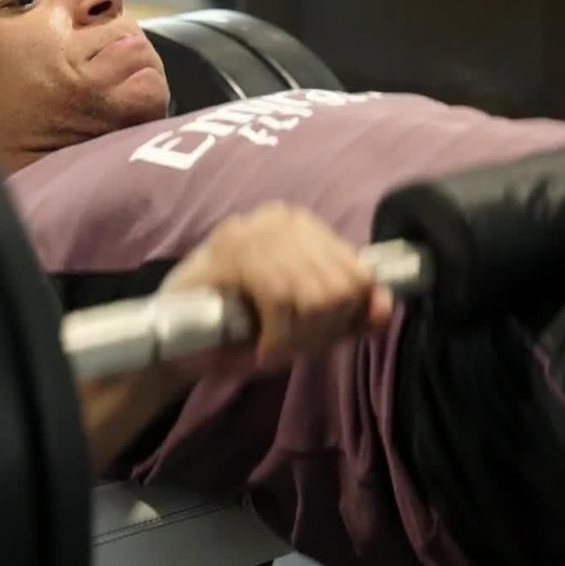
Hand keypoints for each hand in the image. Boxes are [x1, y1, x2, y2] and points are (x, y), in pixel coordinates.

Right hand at [160, 202, 394, 375]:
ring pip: (315, 292)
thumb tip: (387, 307)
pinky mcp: (228, 252)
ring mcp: (252, 229)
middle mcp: (280, 217)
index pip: (358, 270)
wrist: (177, 349)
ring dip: (298, 336)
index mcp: (303, 225)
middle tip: (288, 345)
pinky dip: (278, 335)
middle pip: (341, 284)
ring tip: (273, 345)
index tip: (313, 336)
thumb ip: (349, 318)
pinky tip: (261, 345)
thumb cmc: (242, 333)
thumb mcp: (307, 329)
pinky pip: (282, 297)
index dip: (344, 314)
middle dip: (320, 330)